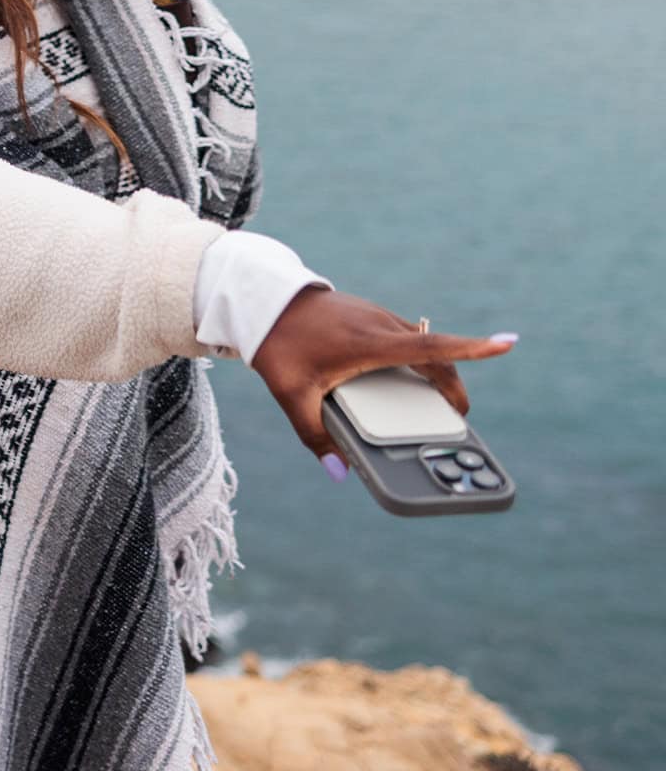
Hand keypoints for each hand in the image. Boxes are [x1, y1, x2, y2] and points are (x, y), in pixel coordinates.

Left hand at [251, 287, 515, 477]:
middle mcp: (381, 325)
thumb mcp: (290, 393)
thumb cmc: (277, 343)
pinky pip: (404, 336)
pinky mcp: (368, 313)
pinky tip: (401, 375)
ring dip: (435, 367)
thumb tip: (337, 471)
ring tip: (436, 400)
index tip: (510, 343)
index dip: (473, 348)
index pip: (433, 347)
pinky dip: (415, 355)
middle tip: (459, 415)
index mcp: (371, 343)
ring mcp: (376, 316)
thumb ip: (314, 435)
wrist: (260, 299)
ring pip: (421, 343)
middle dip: (454, 383)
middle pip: (435, 354)